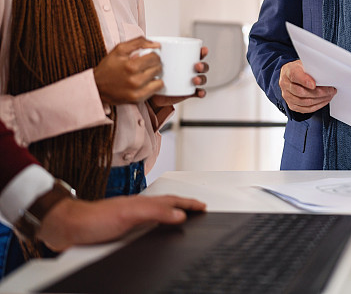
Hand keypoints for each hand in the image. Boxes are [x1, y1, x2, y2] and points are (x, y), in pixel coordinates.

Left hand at [37, 194, 205, 251]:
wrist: (67, 227)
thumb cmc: (93, 219)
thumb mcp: (129, 214)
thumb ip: (155, 211)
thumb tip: (179, 214)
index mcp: (144, 203)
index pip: (173, 201)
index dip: (189, 204)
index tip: (203, 206)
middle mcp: (138, 209)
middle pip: (167, 205)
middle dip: (184, 206)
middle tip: (198, 208)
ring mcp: (129, 218)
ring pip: (157, 214)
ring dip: (172, 213)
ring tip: (183, 215)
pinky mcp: (121, 229)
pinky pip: (146, 224)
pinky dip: (157, 224)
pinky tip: (154, 229)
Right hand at [94, 37, 162, 104]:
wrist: (97, 86)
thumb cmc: (108, 68)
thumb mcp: (120, 49)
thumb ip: (139, 42)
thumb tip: (156, 45)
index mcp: (131, 66)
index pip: (155, 57)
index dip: (152, 55)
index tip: (147, 56)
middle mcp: (135, 80)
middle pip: (158, 68)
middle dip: (154, 64)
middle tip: (145, 65)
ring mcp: (137, 91)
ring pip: (160, 79)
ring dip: (155, 75)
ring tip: (145, 73)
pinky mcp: (138, 99)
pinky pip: (156, 90)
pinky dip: (153, 85)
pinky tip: (145, 82)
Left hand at [149, 46, 209, 108]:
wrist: (153, 93)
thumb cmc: (155, 75)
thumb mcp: (154, 64)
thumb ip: (151, 56)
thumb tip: (144, 49)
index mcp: (184, 61)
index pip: (196, 55)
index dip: (202, 52)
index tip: (203, 50)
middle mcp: (189, 71)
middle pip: (203, 67)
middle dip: (203, 66)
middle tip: (197, 66)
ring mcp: (190, 82)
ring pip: (202, 79)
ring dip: (202, 78)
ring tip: (195, 80)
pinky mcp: (189, 92)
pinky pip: (198, 92)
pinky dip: (201, 93)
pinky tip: (200, 92)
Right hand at [279, 60, 335, 112]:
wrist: (291, 76)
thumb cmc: (300, 69)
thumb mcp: (305, 64)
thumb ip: (311, 69)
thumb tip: (324, 74)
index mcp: (288, 71)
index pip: (294, 76)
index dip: (305, 81)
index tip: (314, 84)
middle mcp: (285, 84)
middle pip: (301, 92)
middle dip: (318, 92)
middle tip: (330, 90)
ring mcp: (287, 96)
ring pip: (304, 102)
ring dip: (320, 100)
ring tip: (329, 95)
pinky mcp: (292, 105)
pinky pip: (305, 109)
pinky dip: (317, 106)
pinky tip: (323, 101)